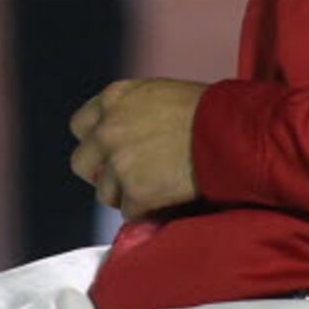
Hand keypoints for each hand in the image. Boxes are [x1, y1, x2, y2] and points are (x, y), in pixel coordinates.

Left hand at [68, 78, 206, 220]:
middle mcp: (108, 129)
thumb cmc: (206, 110)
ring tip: (156, 187)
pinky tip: (169, 197)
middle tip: (127, 178)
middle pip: (82, 163)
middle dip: (101, 174)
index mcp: (113, 98)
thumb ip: (130, 111)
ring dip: (127, 195)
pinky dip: (148, 211)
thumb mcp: (158, 94)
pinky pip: (131, 213)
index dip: (96, 143)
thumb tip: (123, 133)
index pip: (80, 126)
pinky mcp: (135, 192)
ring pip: (104, 194)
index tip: (110, 153)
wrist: (228, 131)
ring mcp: (119, 162)